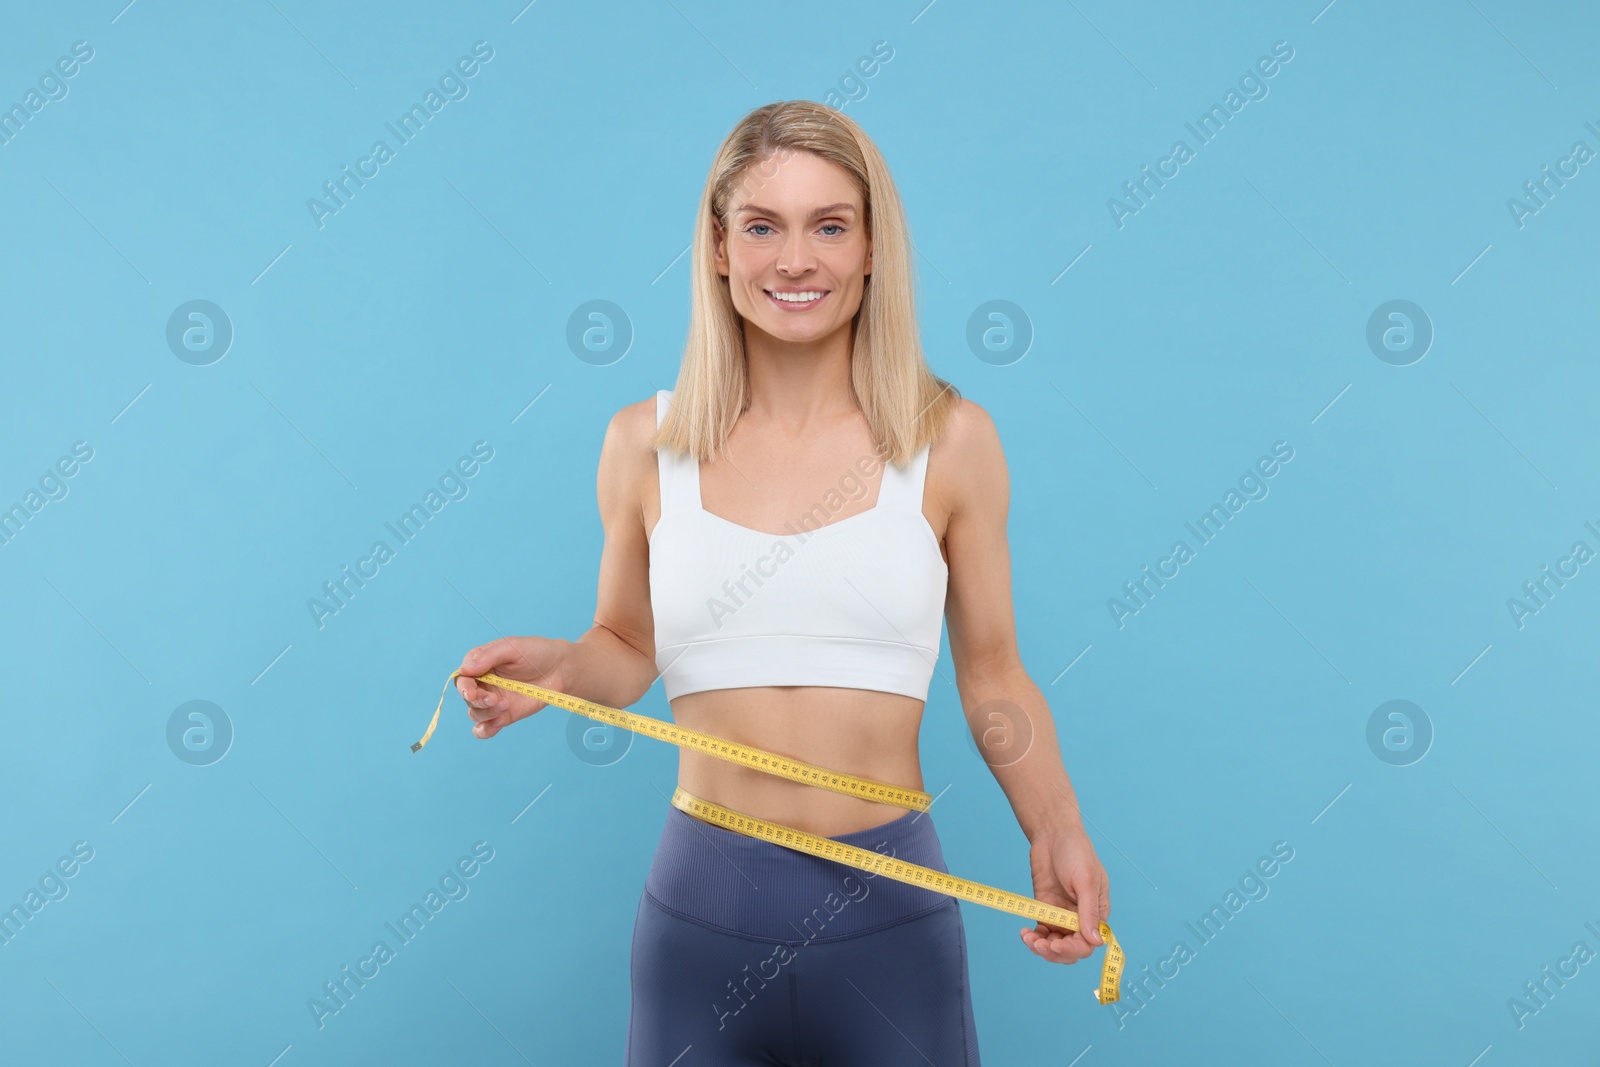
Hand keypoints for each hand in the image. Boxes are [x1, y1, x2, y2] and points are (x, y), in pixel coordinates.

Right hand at [455, 636, 568, 738]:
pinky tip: (496, 725)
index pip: (462, 677)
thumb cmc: (537, 652)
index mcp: (480, 664)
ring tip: (506, 706)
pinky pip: (485, 728)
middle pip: (467, 697)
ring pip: (475, 713)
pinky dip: (485, 730)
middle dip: (477, 701)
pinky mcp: (504, 715)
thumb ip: (489, 656)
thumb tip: (464, 669)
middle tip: (494, 699)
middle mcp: (483, 683)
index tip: (472, 693)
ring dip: (485, 713)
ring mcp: (493, 700)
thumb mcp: (513, 647)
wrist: (560, 669)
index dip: (464, 687)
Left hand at [1019, 825, 1109, 964]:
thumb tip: (1096, 942)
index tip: (1056, 944)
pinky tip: (1025, 933)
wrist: (1052, 833)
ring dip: (1042, 948)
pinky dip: (1033, 937)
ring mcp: (1061, 915)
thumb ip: (1089, 911)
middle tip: (1040, 945)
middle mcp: (1080, 918)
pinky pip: (1041, 932)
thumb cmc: (1076, 852)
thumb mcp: (1086, 880)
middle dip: (1055, 952)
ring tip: (1029, 940)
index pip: (1088, 943)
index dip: (1073, 949)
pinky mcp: (1044, 909)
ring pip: (1054, 944)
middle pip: (1071, 949)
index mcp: (1097, 912)